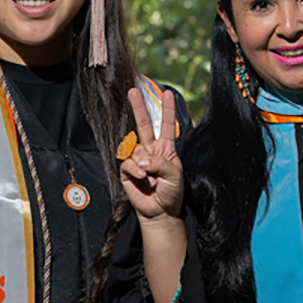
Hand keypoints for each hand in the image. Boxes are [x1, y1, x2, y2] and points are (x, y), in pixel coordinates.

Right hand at [119, 88, 182, 224]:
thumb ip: (160, 163)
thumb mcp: (174, 175)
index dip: (167, 110)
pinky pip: (128, 163)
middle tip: (133, 91)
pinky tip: (142, 179)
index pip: (166, 125)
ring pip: (135, 150)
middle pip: (143, 124)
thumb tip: (142, 160)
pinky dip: (135, 171)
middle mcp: (151, 150)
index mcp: (166, 149)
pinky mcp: (127, 170)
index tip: (167, 93)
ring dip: (144, 164)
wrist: (160, 212)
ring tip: (152, 179)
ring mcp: (138, 159)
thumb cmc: (172, 193)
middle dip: (138, 107)